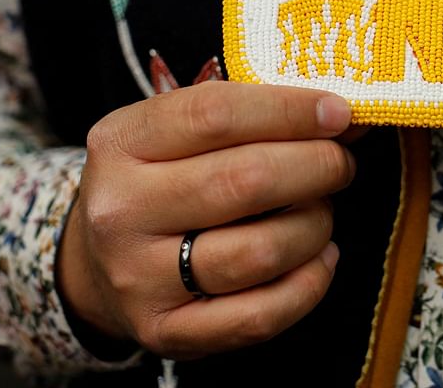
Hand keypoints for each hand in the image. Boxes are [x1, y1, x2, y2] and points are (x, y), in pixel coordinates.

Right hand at [56, 81, 355, 359]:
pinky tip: (319, 256)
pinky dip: (309, 283)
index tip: (339, 113)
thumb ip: (254, 115)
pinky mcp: (166, 331)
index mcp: (123, 142)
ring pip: (260, 251)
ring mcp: (139, 278)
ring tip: (320, 210)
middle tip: (339, 163)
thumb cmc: (162, 180)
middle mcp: (122, 210)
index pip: (216, 114)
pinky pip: (259, 315)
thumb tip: (342, 116)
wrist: (99, 262)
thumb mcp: (182, 132)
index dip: (291, 110)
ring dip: (315, 225)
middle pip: (245, 181)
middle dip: (317, 166)